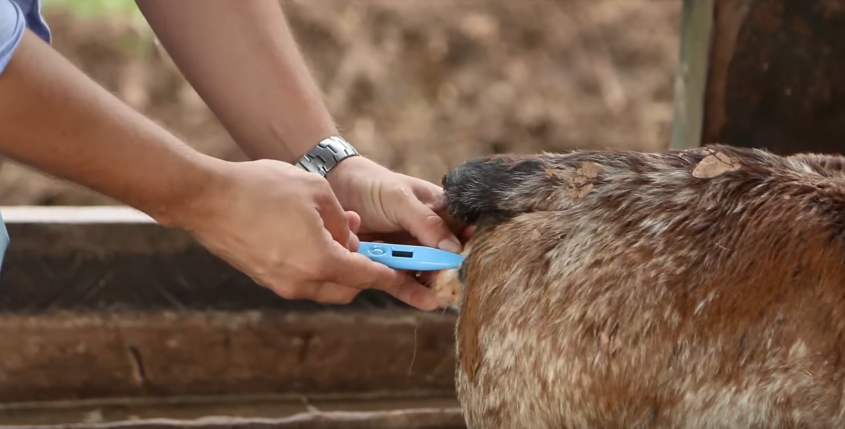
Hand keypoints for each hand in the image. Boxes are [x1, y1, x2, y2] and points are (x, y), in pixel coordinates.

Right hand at [171, 158, 441, 309]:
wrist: (206, 198)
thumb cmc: (262, 188)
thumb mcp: (317, 192)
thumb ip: (344, 221)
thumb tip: (351, 239)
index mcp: (320, 262)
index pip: (368, 276)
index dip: (394, 277)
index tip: (413, 282)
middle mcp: (301, 281)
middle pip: (349, 287)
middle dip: (365, 269)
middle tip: (369, 244)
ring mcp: (280, 283)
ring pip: (326, 284)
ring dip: (340, 265)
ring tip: (338, 229)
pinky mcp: (265, 278)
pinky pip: (303, 277)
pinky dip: (317, 263)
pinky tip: (313, 233)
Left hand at [326, 157, 470, 299]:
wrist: (333, 187)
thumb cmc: (372, 184)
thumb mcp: (401, 198)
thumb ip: (426, 223)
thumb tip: (454, 249)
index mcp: (437, 210)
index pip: (462, 231)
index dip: (470, 247)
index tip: (475, 262)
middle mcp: (426, 233)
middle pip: (445, 258)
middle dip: (452, 273)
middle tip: (458, 286)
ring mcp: (407, 250)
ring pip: (425, 273)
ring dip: (434, 286)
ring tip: (443, 298)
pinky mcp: (387, 264)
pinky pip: (402, 282)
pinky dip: (413, 293)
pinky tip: (427, 302)